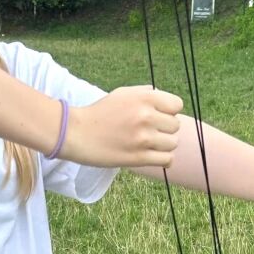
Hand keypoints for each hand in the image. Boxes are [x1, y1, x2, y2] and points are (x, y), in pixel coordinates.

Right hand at [60, 85, 182, 167]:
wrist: (76, 133)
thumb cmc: (100, 113)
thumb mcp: (122, 94)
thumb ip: (146, 94)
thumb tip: (166, 100)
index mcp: (144, 97)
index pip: (177, 105)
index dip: (168, 111)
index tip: (156, 116)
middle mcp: (146, 116)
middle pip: (175, 125)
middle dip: (164, 129)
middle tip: (147, 131)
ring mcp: (143, 138)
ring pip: (173, 143)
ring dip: (163, 145)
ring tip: (147, 144)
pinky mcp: (139, 158)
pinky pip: (167, 160)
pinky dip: (162, 159)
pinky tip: (151, 155)